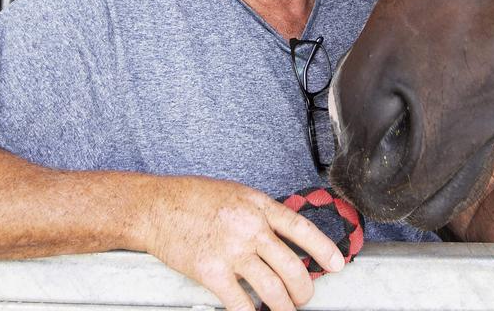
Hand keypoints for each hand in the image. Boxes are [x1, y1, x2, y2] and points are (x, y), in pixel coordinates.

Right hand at [136, 177, 344, 310]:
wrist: (156, 207)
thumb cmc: (193, 197)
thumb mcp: (237, 193)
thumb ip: (261, 213)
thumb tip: (284, 235)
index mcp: (259, 206)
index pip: (302, 230)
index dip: (324, 250)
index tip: (336, 264)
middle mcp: (250, 228)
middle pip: (292, 267)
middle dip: (304, 290)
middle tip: (304, 297)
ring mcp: (231, 251)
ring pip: (272, 289)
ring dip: (284, 307)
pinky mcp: (211, 272)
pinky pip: (240, 303)